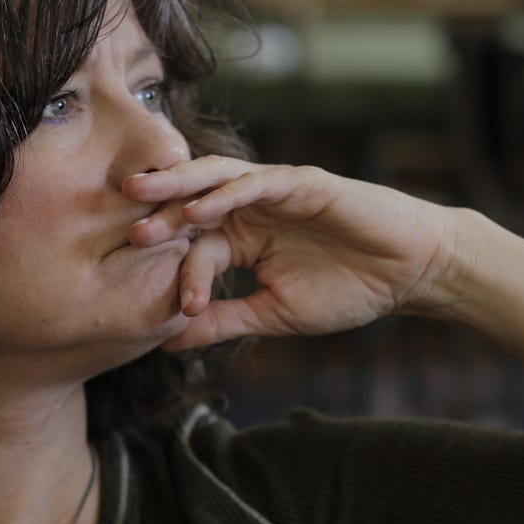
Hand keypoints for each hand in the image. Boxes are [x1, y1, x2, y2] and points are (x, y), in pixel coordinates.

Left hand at [121, 157, 463, 351]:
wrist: (408, 275)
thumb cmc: (349, 290)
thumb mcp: (273, 315)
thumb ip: (222, 321)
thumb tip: (166, 343)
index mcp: (241, 238)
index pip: (194, 249)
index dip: (176, 276)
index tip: (161, 313)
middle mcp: (250, 208)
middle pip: (190, 201)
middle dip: (153, 209)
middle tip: (115, 221)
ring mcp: (274, 190)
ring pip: (215, 180)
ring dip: (178, 187)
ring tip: (142, 197)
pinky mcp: (301, 182)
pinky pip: (256, 182)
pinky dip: (226, 192)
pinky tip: (199, 208)